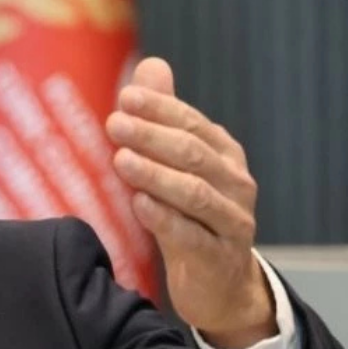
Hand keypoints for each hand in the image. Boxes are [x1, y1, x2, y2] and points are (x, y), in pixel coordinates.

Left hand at [105, 57, 275, 348]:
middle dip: (153, 137)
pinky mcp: (218, 257)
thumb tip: (150, 65)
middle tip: (114, 124)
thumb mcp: (178, 167)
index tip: (125, 97)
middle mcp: (234, 184)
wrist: (219, 283)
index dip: (161, 109)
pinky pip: (192, 236)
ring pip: (196, 193)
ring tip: (121, 161)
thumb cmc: (190, 216)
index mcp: (223, 155)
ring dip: (156, 175)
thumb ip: (165, 118)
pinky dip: (165, 219)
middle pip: (194, 154)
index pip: (192, 124)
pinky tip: (139, 205)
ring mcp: (231, 221)